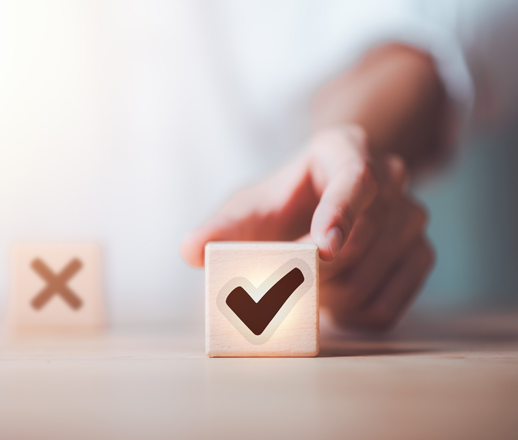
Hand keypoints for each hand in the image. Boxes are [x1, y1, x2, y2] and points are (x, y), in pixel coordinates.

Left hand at [181, 125, 433, 330]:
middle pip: (359, 240)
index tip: (321, 252)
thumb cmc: (280, 205)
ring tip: (304, 284)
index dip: (340, 215)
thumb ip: (219, 227)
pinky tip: (330, 302)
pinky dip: (349, 317)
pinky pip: (386, 307)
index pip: (356, 178)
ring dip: (324, 297)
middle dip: (310, 272)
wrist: (318, 212)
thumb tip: (189, 249)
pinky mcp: (421, 255)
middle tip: (281, 277)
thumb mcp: (247, 208)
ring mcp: (413, 216)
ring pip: (369, 280)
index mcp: (345, 149)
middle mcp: (391, 176)